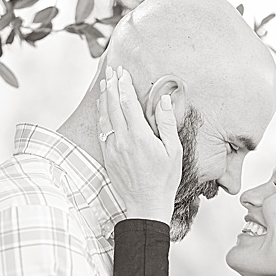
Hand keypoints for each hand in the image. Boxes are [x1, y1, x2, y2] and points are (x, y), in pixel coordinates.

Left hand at [97, 65, 182, 224]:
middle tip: (112, 71)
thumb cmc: (165, 179)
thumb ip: (167, 123)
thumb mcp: (173, 151)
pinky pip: (102, 130)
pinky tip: (102, 108)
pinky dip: (101, 115)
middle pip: (114, 106)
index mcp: (140, 137)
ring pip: (104, 117)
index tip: (123, 72)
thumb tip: (163, 100)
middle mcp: (123, 140)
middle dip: (113, 86)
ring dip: (105, 98)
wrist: (146, 205)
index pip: (129, 103)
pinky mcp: (108, 157)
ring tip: (105, 84)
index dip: (125, 85)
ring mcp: (113, 149)